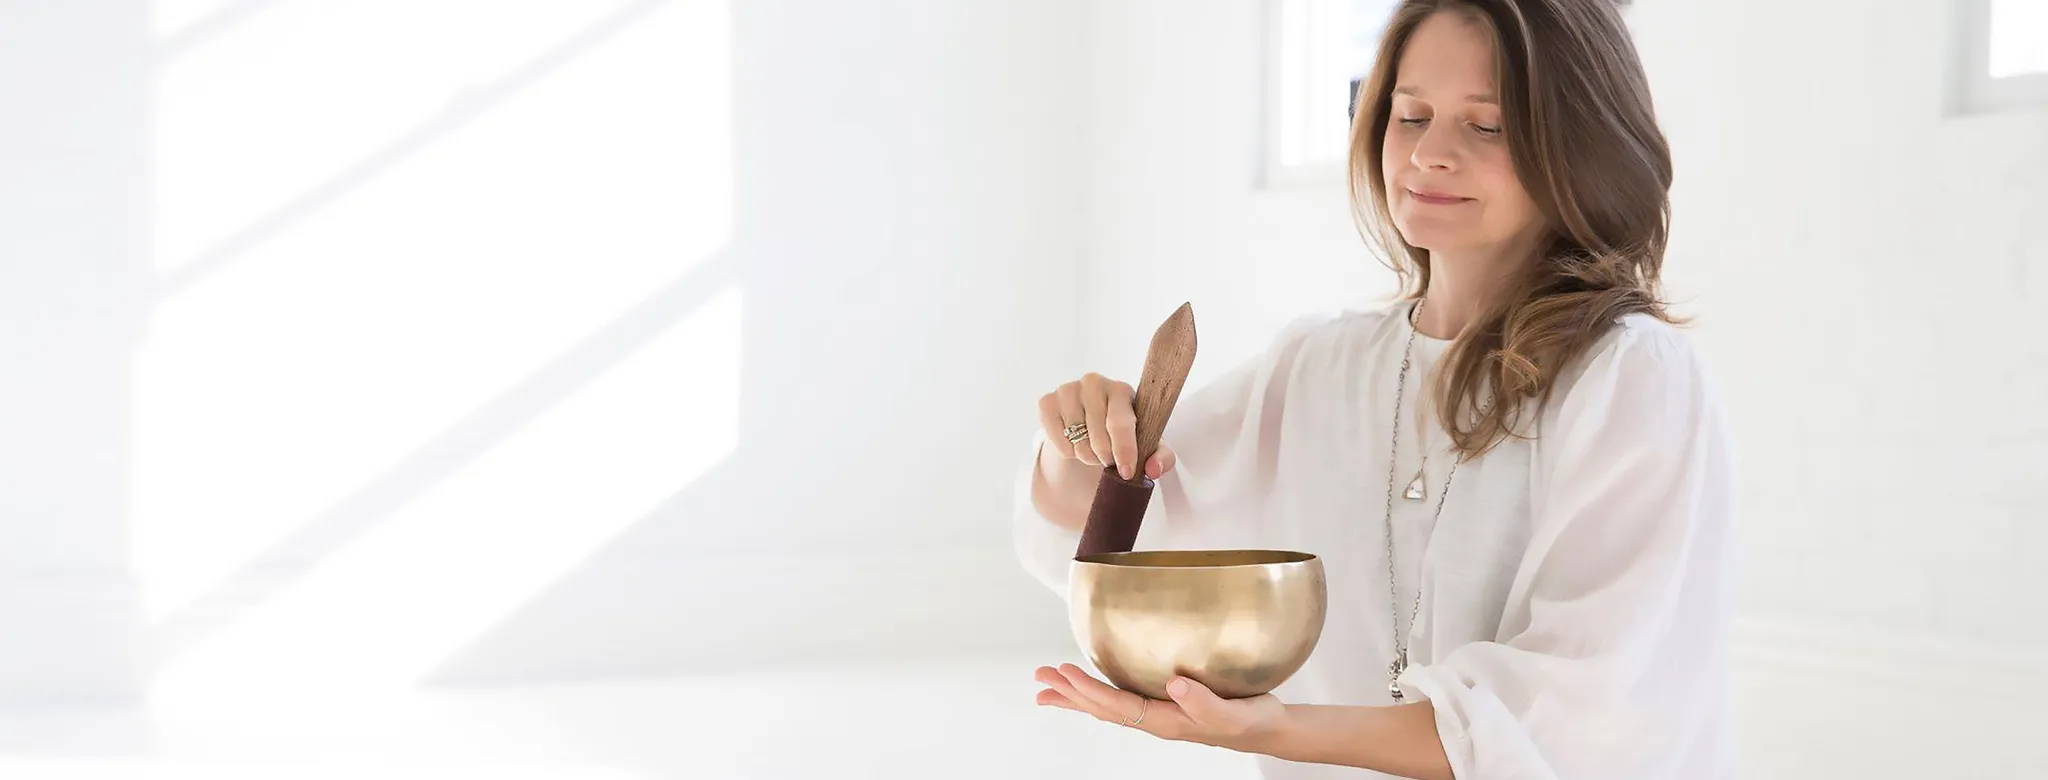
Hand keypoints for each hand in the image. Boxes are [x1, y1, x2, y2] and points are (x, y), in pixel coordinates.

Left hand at [1034, 663, 1288, 751]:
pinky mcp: (1164, 704)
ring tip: (1047, 685)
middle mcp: (1154, 719)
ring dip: (1075, 694)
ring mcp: (1156, 713)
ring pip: (1106, 704)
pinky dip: (1097, 692)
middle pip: (1101, 706)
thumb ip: (1205, 701)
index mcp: (1165, 721)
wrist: (1266, 728)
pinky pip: (1120, 699)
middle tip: (1040, 677)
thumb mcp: (1233, 713)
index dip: (1088, 689)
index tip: (1064, 672)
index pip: (1116, 705)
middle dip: (1069, 692)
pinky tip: (1087, 685)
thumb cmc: (1250, 720)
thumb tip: (1176, 684)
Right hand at [1037, 374, 1175, 481]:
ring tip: (1092, 448)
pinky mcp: (1047, 401)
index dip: (1124, 450)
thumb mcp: (1147, 445)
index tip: (1126, 472)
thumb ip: (1161, 457)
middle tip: (1108, 458)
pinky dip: (1067, 451)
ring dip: (1086, 455)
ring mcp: (1068, 389)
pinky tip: (1075, 441)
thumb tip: (1154, 469)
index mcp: (1122, 389)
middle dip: (1104, 458)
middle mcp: (1094, 382)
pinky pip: (1058, 441)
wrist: (1088, 427)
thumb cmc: (1121, 433)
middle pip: (1098, 437)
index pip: (1120, 422)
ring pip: (1077, 442)